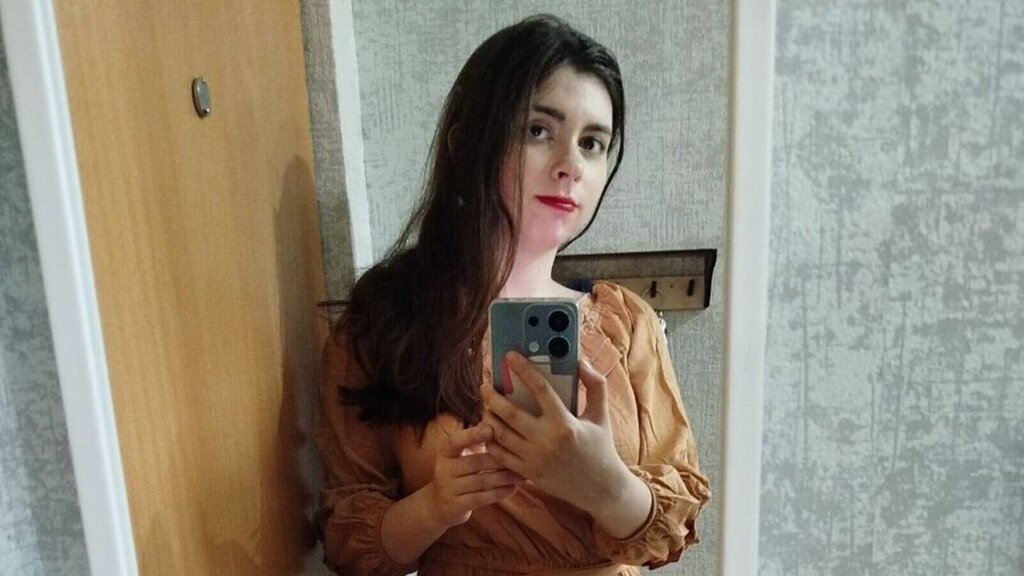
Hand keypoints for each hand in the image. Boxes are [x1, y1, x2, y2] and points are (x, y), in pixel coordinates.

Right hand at [425, 423, 523, 529]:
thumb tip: (499, 423)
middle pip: (476, 463)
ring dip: (505, 478)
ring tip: (522, 475)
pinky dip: (499, 493)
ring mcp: (449, 488)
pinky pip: (481, 498)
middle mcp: (444, 469)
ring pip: (482, 481)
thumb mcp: (458, 455)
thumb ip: (474, 442)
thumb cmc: (457, 473)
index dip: (472, 435)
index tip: (491, 429)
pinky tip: (512, 488)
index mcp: (445, 452)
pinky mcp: (457, 505)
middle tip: (523, 457)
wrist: (438, 504)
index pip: (456, 441)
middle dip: (501, 460)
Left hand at [480, 352, 632, 516]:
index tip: (510, 357)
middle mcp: (547, 441)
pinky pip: (500, 455)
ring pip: (500, 434)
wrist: (602, 489)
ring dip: (488, 416)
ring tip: (486, 405)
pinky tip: (490, 429)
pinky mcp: (528, 473)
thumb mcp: (601, 415)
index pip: (539, 389)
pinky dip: (491, 440)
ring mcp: (535, 459)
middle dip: (492, 396)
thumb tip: (580, 361)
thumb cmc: (602, 447)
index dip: (523, 369)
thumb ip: (595, 384)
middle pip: (509, 413)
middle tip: (485, 385)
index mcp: (565, 423)